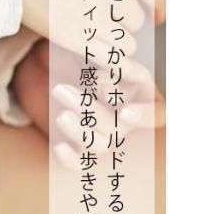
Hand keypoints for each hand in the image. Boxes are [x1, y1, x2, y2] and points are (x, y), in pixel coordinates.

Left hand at [12, 37, 164, 169]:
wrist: (54, 63)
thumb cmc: (83, 53)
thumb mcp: (95, 51)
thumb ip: (108, 62)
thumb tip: (107, 77)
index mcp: (142, 95)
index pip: (158, 113)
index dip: (146, 116)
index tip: (126, 113)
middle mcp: (126, 120)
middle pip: (119, 128)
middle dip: (92, 110)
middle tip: (62, 91)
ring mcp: (105, 136)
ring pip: (100, 145)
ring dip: (80, 132)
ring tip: (61, 116)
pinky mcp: (82, 149)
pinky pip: (80, 163)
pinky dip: (70, 159)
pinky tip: (59, 148)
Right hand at [20, 0, 164, 74]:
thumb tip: (136, 1)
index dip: (160, 5)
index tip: (160, 15)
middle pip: (136, 20)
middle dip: (125, 23)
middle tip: (106, 23)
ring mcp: (95, 13)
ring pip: (126, 42)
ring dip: (116, 43)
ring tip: (95, 40)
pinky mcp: (73, 37)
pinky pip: (109, 59)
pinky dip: (114, 65)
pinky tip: (109, 66)